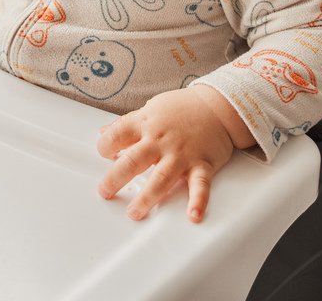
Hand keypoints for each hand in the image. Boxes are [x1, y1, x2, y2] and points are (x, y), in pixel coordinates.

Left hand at [96, 85, 253, 222]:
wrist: (218, 106)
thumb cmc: (183, 108)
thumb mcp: (150, 109)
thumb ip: (127, 123)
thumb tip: (103, 132)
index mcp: (146, 124)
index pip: (117, 135)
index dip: (105, 145)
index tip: (103, 154)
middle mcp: (161, 140)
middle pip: (133, 161)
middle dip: (115, 178)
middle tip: (105, 192)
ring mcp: (182, 154)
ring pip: (161, 178)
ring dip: (147, 198)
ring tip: (135, 213)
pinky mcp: (203, 164)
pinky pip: (200, 185)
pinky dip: (198, 201)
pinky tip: (193, 215)